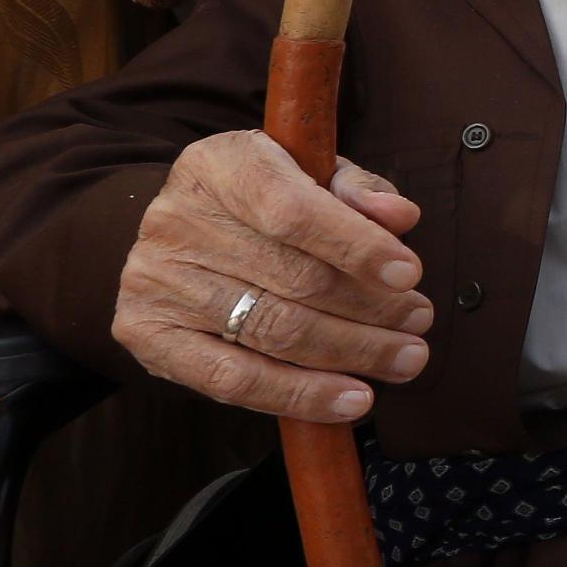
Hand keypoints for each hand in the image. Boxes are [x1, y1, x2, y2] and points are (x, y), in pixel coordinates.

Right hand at [112, 131, 430, 421]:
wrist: (179, 234)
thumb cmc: (261, 201)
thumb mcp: (308, 174)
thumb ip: (356, 190)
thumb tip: (400, 217)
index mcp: (221, 167)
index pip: (292, 211)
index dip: (356, 246)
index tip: (409, 274)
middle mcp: (177, 222)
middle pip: (292, 279)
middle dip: (371, 308)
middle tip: (420, 322)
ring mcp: (156, 281)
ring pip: (272, 331)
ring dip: (352, 353)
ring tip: (405, 359)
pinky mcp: (146, 334)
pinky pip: (232, 379)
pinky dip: (300, 395)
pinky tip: (350, 399)